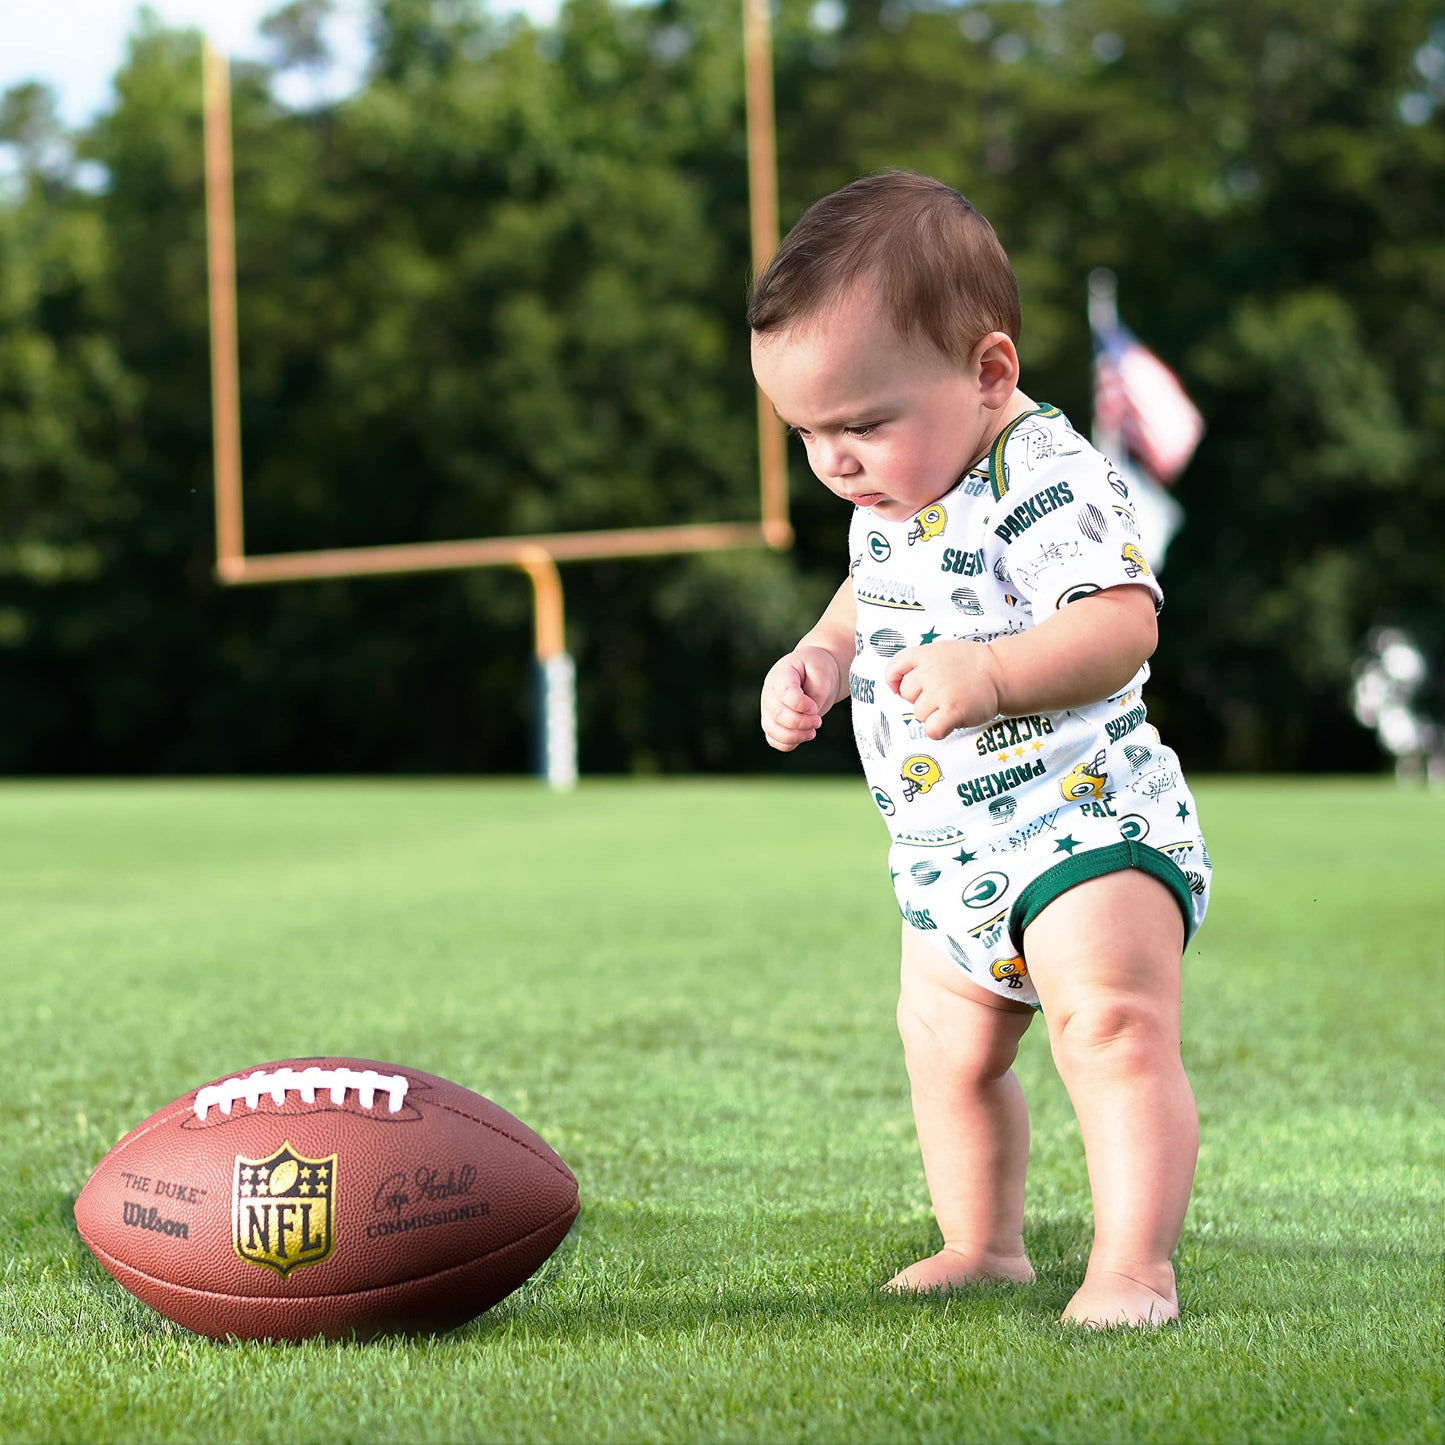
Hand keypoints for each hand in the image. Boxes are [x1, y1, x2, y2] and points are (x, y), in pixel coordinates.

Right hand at [761, 647, 841, 750]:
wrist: (814, 673)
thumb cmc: (816, 669)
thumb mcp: (821, 672)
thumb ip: (816, 693)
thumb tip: (811, 715)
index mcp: (780, 676)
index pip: (784, 693)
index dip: (800, 704)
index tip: (814, 708)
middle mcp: (769, 693)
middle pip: (778, 714)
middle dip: (800, 723)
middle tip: (818, 721)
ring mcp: (768, 710)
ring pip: (773, 730)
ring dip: (795, 736)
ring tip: (812, 732)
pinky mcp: (773, 723)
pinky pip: (774, 740)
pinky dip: (788, 744)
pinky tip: (804, 736)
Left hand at [885, 641, 1001, 738]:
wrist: (1002, 672)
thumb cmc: (975, 665)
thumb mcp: (943, 651)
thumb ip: (921, 663)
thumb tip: (898, 686)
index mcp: (926, 654)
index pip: (894, 668)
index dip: (894, 682)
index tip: (898, 689)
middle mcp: (930, 671)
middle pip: (906, 694)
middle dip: (921, 697)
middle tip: (943, 694)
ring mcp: (940, 690)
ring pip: (919, 713)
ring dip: (933, 713)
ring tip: (953, 703)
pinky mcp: (952, 710)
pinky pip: (931, 729)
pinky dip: (938, 730)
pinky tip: (951, 721)